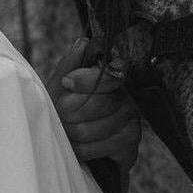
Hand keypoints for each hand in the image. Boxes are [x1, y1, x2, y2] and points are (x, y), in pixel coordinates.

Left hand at [50, 38, 142, 171]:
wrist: (77, 145)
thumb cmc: (67, 113)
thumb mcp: (59, 87)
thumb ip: (69, 66)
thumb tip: (82, 43)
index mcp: (111, 75)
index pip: (108, 74)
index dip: (86, 80)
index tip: (67, 82)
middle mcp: (127, 94)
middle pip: (99, 102)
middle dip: (71, 112)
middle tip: (60, 115)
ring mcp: (132, 118)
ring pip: (98, 126)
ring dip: (74, 132)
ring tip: (66, 132)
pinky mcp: (131, 140)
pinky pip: (102, 145)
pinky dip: (83, 149)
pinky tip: (78, 146)